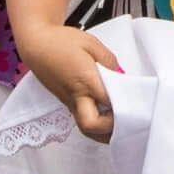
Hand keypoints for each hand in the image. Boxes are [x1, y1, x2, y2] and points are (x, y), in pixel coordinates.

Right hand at [15, 21, 121, 140]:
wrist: (36, 45)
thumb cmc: (62, 42)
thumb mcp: (92, 44)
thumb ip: (110, 62)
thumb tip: (121, 77)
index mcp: (85, 80)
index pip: (109, 103)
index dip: (125, 105)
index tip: (138, 101)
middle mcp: (76, 96)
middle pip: (92, 126)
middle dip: (111, 127)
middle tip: (126, 115)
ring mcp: (69, 103)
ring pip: (87, 130)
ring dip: (104, 131)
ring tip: (120, 119)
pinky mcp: (66, 104)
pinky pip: (82, 122)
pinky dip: (97, 125)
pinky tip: (107, 115)